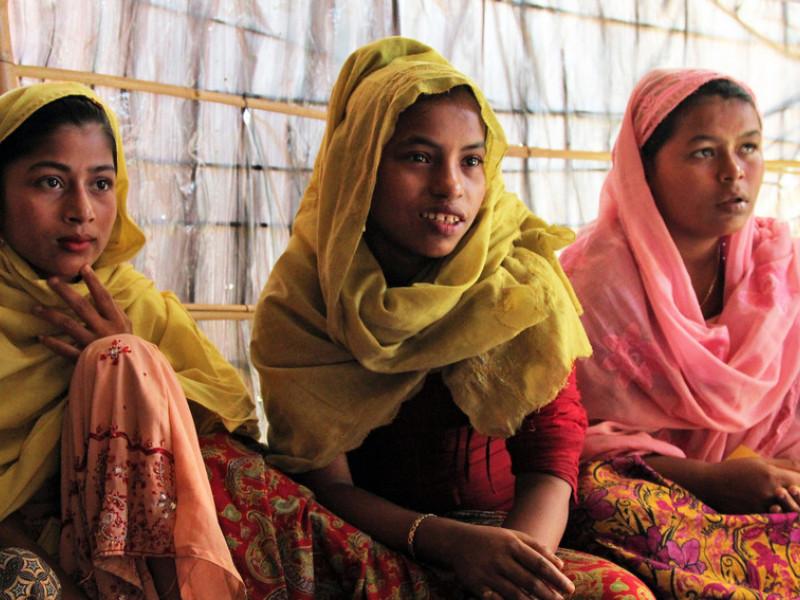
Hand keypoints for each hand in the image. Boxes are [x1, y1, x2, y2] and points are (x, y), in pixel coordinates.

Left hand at [34, 264, 131, 360]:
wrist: (129, 373)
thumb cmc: (128, 348)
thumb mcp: (127, 328)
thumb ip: (116, 312)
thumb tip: (104, 296)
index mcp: (116, 321)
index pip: (104, 297)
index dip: (94, 282)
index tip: (83, 268)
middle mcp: (104, 329)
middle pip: (81, 306)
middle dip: (65, 292)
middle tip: (51, 280)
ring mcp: (93, 343)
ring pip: (68, 325)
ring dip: (51, 315)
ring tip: (35, 308)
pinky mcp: (85, 358)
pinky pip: (65, 349)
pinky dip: (53, 344)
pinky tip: (41, 337)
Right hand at [431, 520, 573, 599]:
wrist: (456, 541)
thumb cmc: (491, 539)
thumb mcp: (513, 536)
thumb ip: (537, 548)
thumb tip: (560, 564)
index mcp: (512, 544)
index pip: (539, 563)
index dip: (556, 577)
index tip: (570, 589)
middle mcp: (500, 558)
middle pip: (529, 580)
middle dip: (548, 594)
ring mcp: (488, 572)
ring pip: (514, 593)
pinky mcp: (476, 585)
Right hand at [704, 457, 799, 513]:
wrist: (710, 484)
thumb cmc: (734, 469)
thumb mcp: (758, 461)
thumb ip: (783, 463)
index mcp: (772, 474)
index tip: (799, 485)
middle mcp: (770, 490)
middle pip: (798, 498)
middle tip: (796, 494)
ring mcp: (764, 505)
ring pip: (789, 511)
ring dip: (791, 508)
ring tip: (786, 503)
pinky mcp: (757, 515)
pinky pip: (776, 518)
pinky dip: (779, 515)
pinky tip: (774, 510)